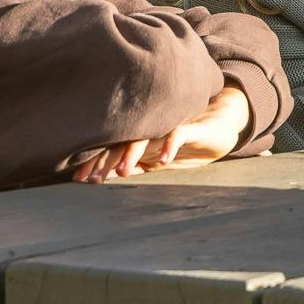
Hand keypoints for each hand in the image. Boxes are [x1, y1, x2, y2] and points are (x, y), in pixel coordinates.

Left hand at [68, 86, 250, 181]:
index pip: (112, 150)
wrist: (225, 121)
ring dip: (132, 154)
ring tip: (122, 172)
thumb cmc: (191, 143)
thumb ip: (137, 166)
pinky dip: (170, 144)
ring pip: (145, 137)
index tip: (78, 181)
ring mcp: (168, 126)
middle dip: (105, 162)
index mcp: (141, 139)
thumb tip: (108, 178)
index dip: (96, 164)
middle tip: (91, 179)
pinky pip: (178, 133)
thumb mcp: (162, 160)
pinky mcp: (192, 125)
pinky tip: (164, 159)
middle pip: (121, 144)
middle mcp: (150, 130)